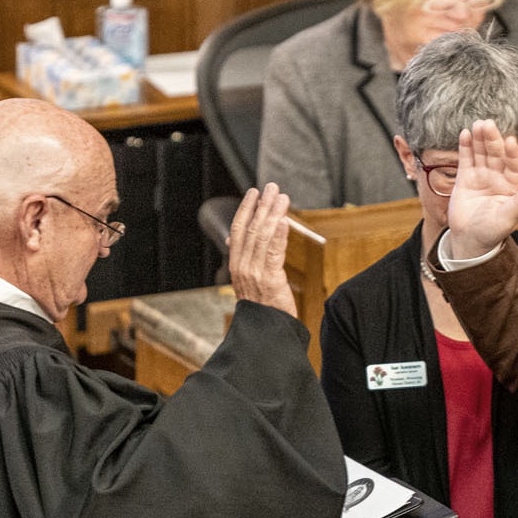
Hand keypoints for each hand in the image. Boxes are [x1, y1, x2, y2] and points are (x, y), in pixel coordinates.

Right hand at [227, 184, 296, 317]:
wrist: (267, 331)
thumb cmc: (262, 307)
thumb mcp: (248, 280)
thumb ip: (243, 258)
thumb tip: (232, 238)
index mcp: (236, 264)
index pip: (239, 230)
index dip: (246, 209)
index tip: (254, 192)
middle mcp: (242, 266)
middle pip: (252, 228)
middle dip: (262, 205)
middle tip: (272, 187)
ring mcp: (254, 273)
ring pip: (263, 236)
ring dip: (273, 214)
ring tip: (282, 197)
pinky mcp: (269, 280)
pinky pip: (274, 252)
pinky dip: (279, 234)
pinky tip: (284, 220)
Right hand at [445, 120, 517, 259]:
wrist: (469, 240)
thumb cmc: (492, 232)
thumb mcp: (507, 219)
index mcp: (513, 187)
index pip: (515, 165)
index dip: (513, 153)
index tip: (510, 140)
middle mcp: (499, 178)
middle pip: (497, 155)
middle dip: (493, 140)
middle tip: (488, 124)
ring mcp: (482, 176)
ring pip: (482, 153)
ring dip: (480, 139)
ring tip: (478, 125)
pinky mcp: (466, 177)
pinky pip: (466, 159)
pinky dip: (465, 146)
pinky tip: (465, 134)